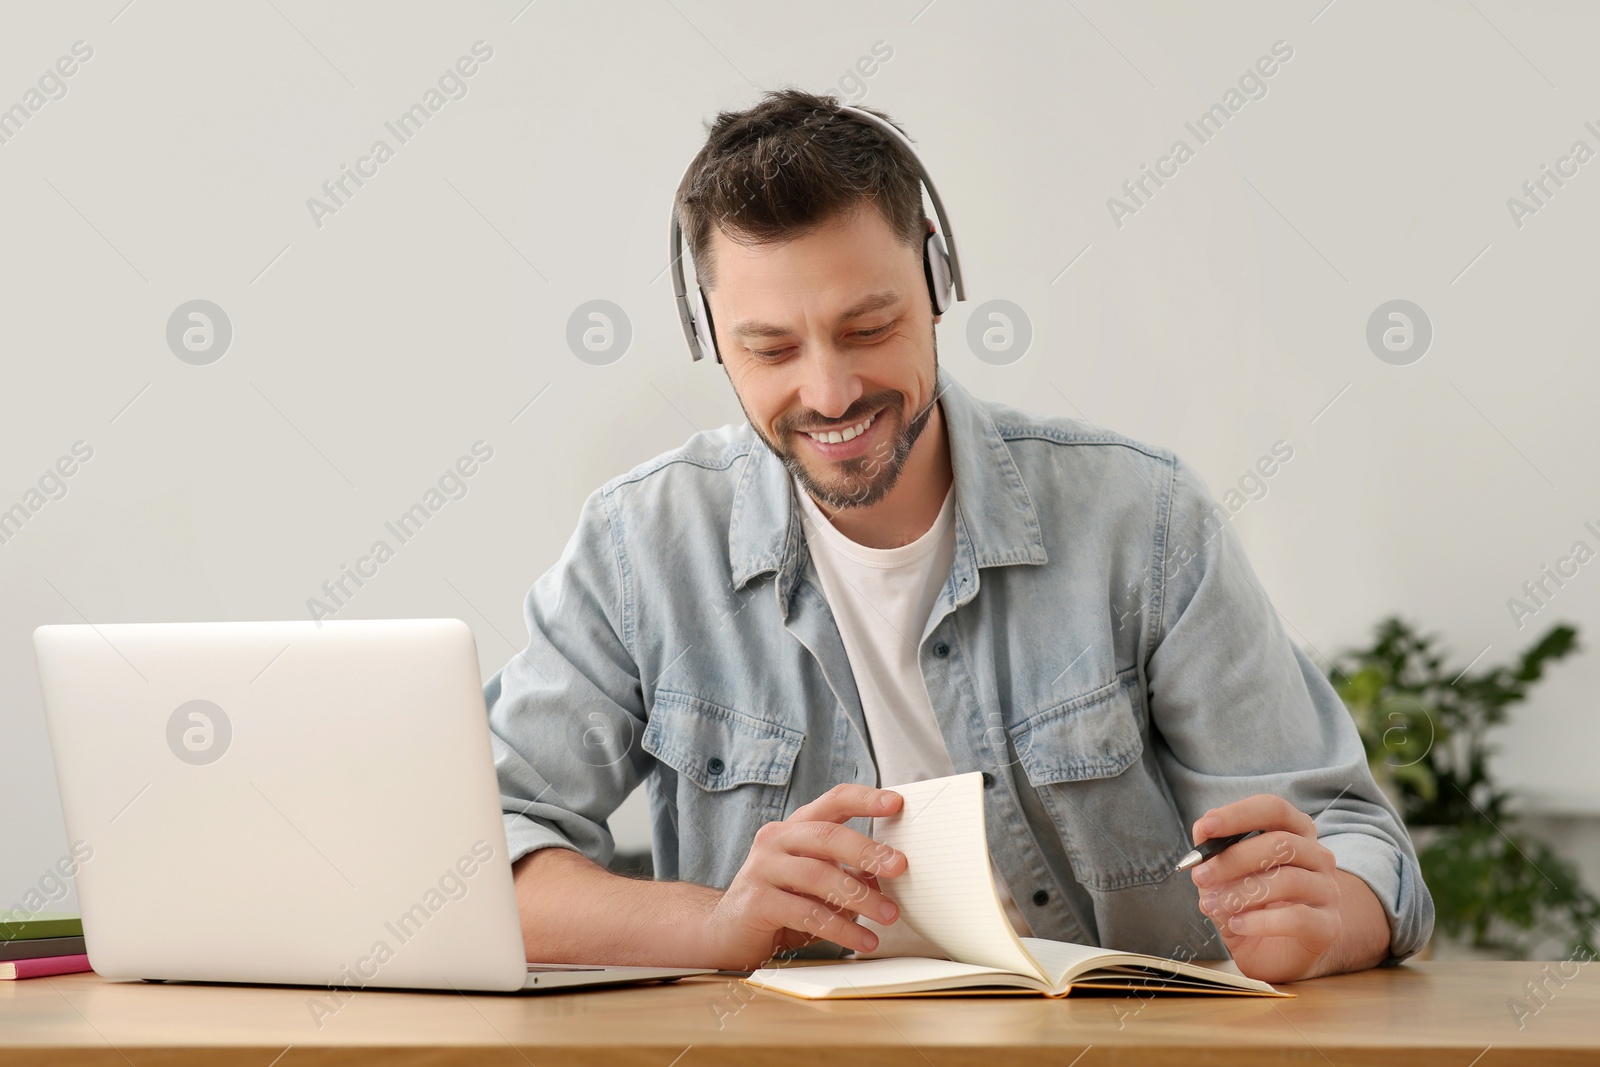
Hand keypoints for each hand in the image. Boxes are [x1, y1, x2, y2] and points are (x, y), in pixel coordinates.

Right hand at [706, 784, 906, 969]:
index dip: (865, 799)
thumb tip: (886, 877)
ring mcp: (763, 868)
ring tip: (888, 916)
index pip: (832, 801)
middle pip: (827, 835)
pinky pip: (807, 913)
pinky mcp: (757, 901)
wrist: (725, 931)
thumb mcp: (815, 882)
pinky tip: (863, 940)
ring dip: (860, 897)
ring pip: (819, 875)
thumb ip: (846, 873)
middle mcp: (776, 839)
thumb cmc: (778, 902)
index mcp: (794, 828)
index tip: (896, 803)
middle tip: (899, 866)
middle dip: (868, 851)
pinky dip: (841, 928)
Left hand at [1188, 794, 1370, 982]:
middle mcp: (1318, 856)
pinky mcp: (1330, 925)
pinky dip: (1260, 921)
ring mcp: (1328, 890)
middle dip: (1233, 859)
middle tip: (1199, 876)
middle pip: (1281, 843)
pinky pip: (1297, 917)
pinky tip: (1236, 925)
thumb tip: (1202, 830)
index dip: (1239, 814)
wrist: (1274, 953)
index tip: (1206, 826)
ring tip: (1212, 906)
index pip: (1274, 808)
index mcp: (1295, 832)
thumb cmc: (1249, 903)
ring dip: (1240, 892)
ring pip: (1287, 880)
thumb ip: (1214, 851)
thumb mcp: (1224, 875)